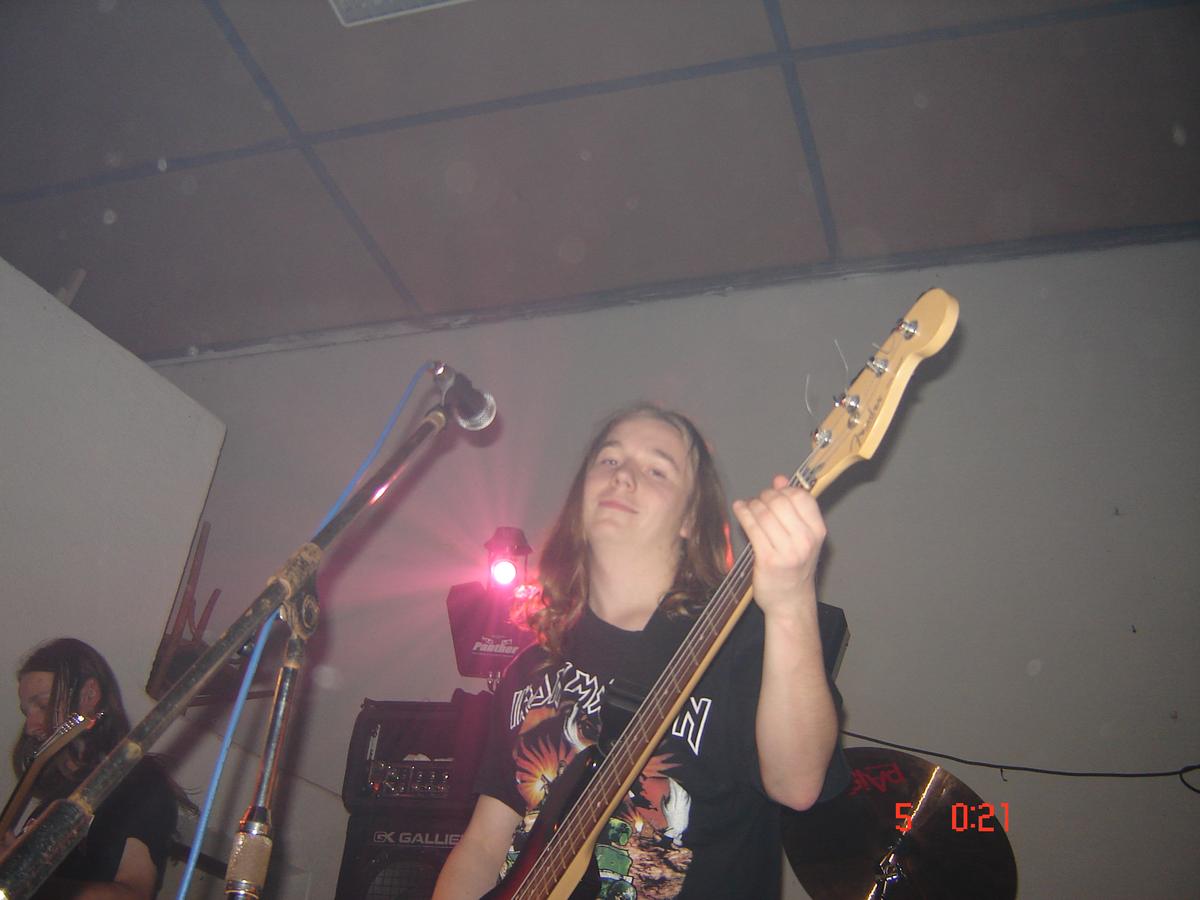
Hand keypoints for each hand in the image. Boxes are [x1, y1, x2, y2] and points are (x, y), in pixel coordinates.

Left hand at [732, 475, 825, 616]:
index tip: (775, 493)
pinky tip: (739, 509)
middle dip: (765, 496)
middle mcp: (805, 541)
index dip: (785, 490)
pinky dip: (743, 513)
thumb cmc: (795, 567)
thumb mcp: (801, 537)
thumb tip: (780, 479)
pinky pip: (752, 527)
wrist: (790, 601)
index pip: (802, 497)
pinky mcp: (768, 559)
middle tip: (758, 500)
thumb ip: (792, 507)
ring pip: (764, 513)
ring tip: (747, 506)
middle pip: (780, 502)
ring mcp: (787, 551)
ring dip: (752, 505)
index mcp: (817, 532)